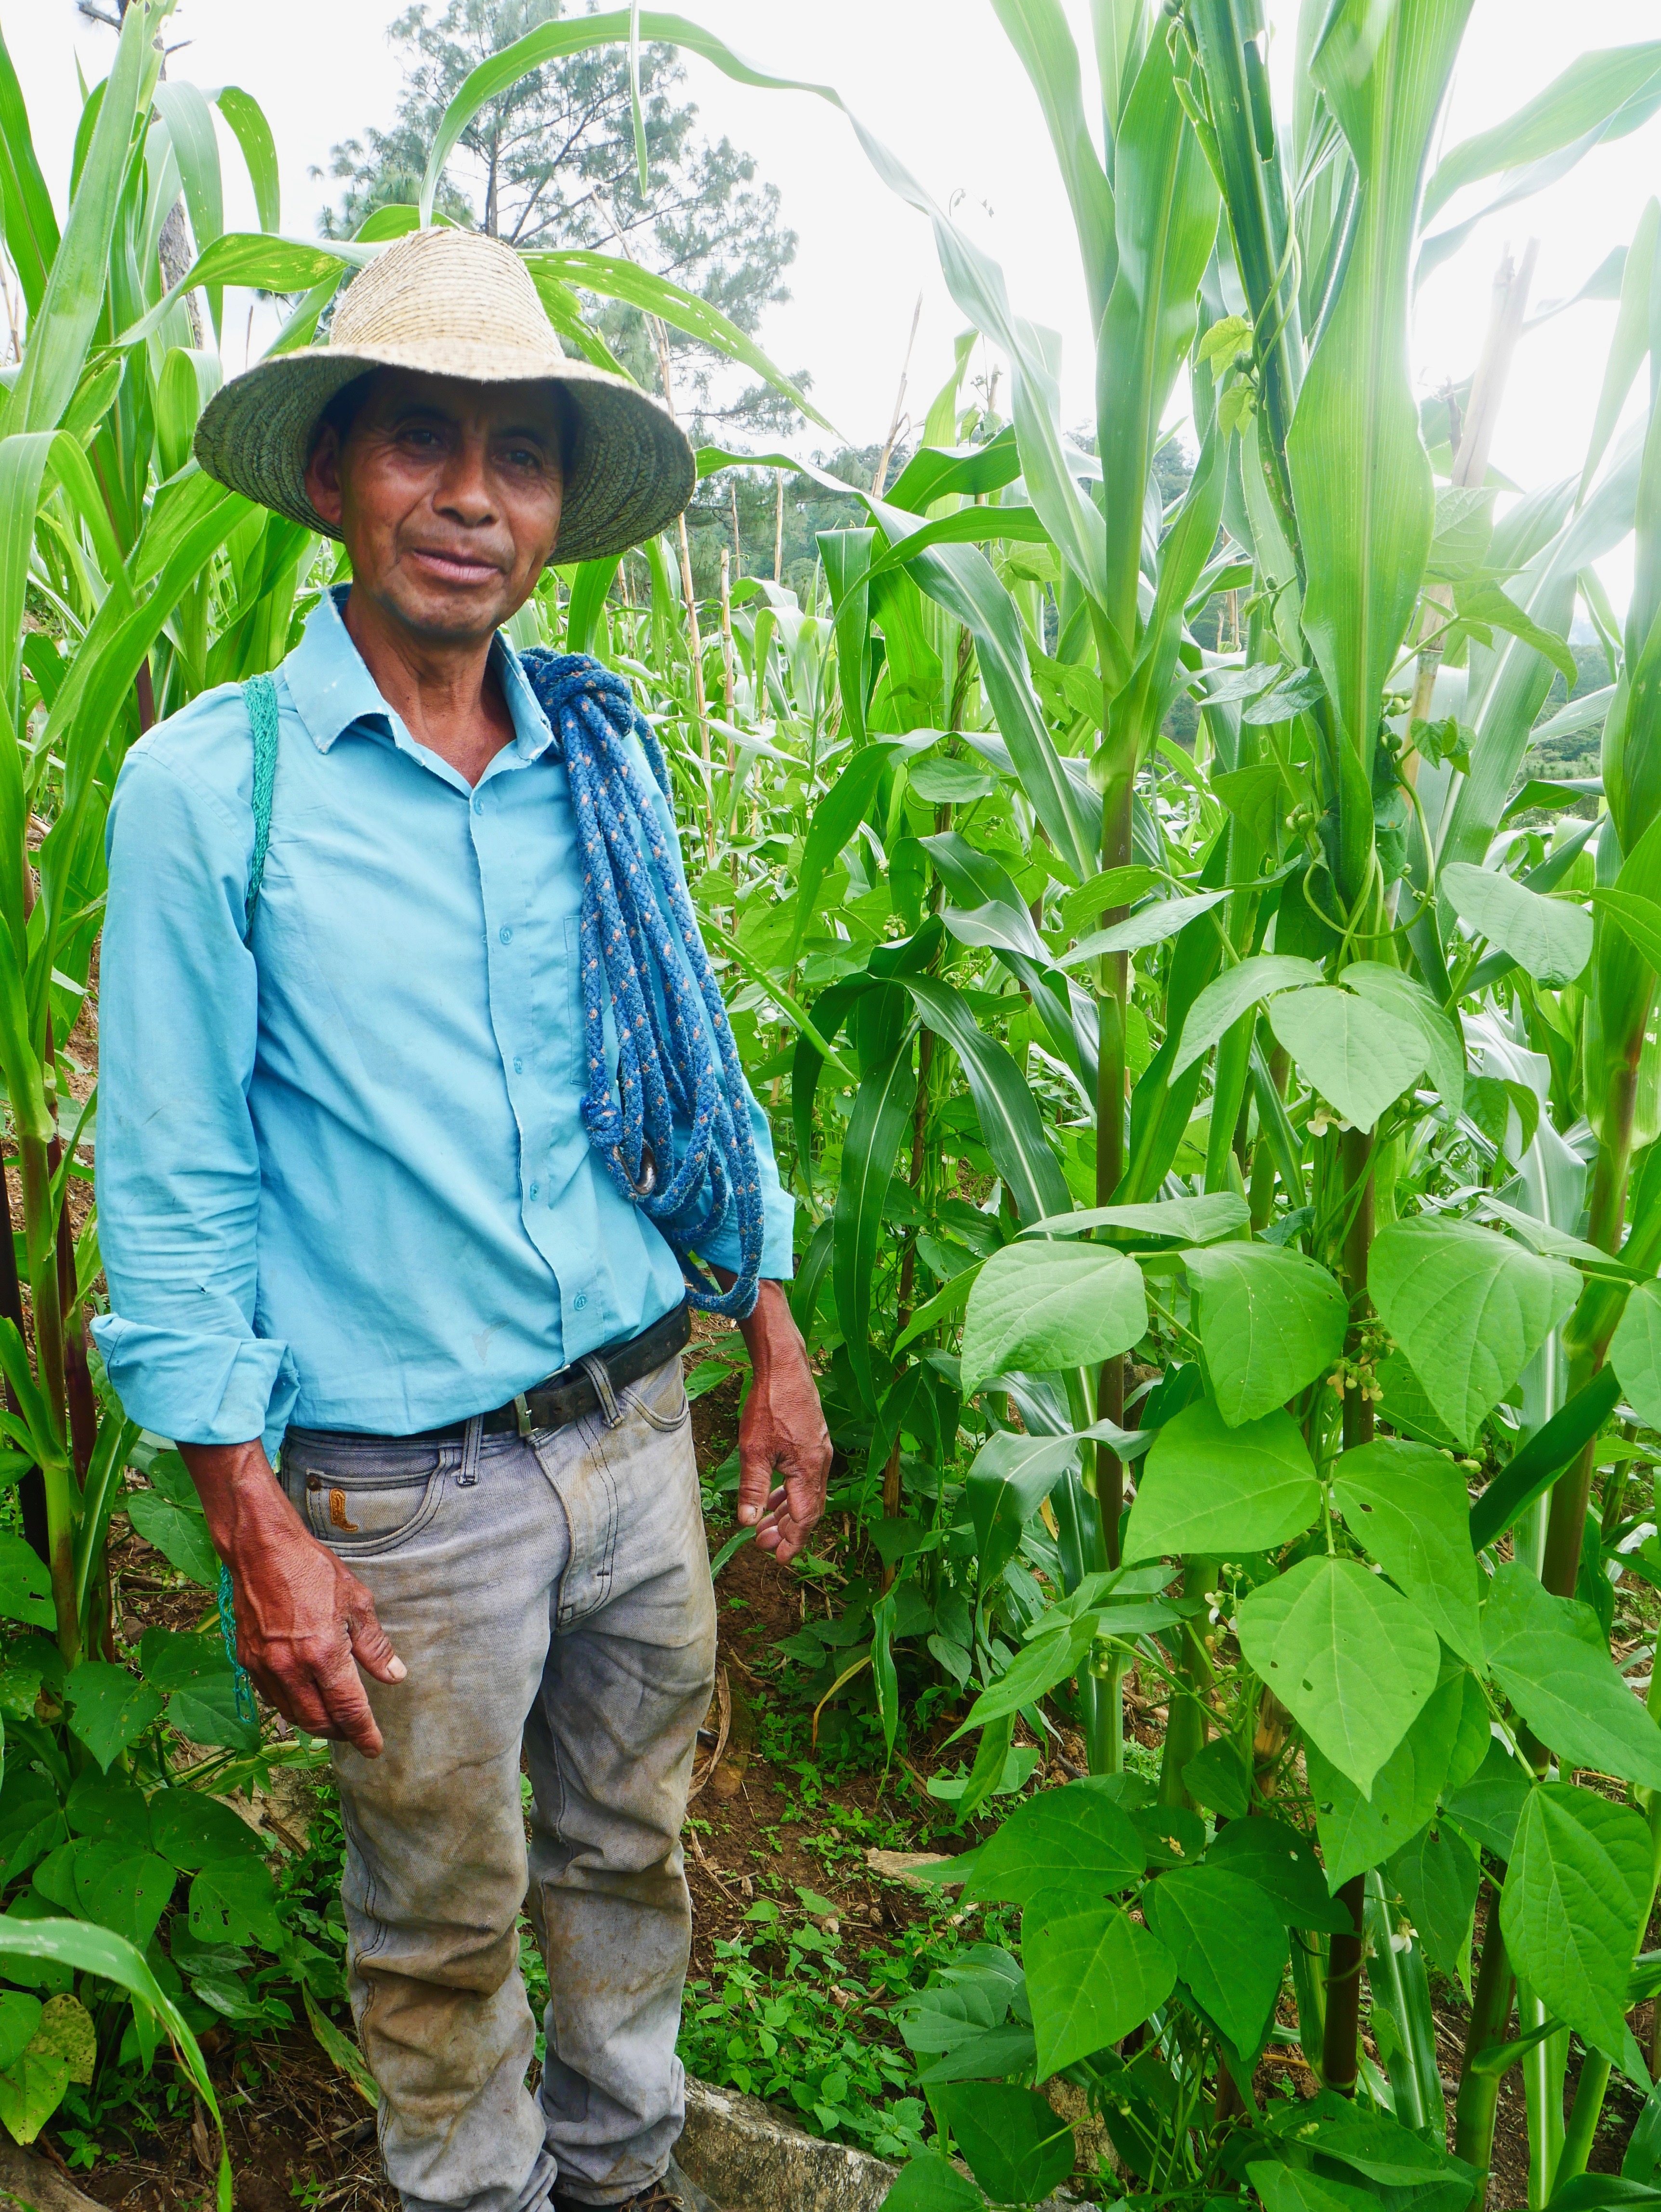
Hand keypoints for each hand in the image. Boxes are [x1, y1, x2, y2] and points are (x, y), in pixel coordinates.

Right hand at [178, 1441, 404, 1755]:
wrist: (262, 1550)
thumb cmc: (313, 1570)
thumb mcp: (357, 1601)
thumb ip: (374, 1645)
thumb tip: (395, 1676)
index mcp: (324, 1653)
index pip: (348, 1709)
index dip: (364, 1733)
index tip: (375, 1748)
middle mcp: (292, 1668)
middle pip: (318, 1721)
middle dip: (340, 1734)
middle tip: (356, 1733)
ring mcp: (265, 1667)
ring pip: (292, 1715)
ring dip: (315, 1723)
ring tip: (334, 1720)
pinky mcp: (247, 1661)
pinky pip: (272, 1698)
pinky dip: (291, 1706)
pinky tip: (305, 1698)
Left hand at [727, 1278, 831, 1567]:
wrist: (784, 1365)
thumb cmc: (769, 1404)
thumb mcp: (754, 1449)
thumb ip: (753, 1487)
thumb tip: (748, 1522)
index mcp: (809, 1469)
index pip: (805, 1517)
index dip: (793, 1540)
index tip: (779, 1558)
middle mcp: (820, 1463)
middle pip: (808, 1509)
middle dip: (787, 1531)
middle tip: (764, 1547)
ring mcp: (818, 1451)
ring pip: (806, 1493)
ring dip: (786, 1513)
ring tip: (765, 1528)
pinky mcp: (812, 1441)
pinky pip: (803, 1477)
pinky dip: (788, 1492)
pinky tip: (772, 1497)